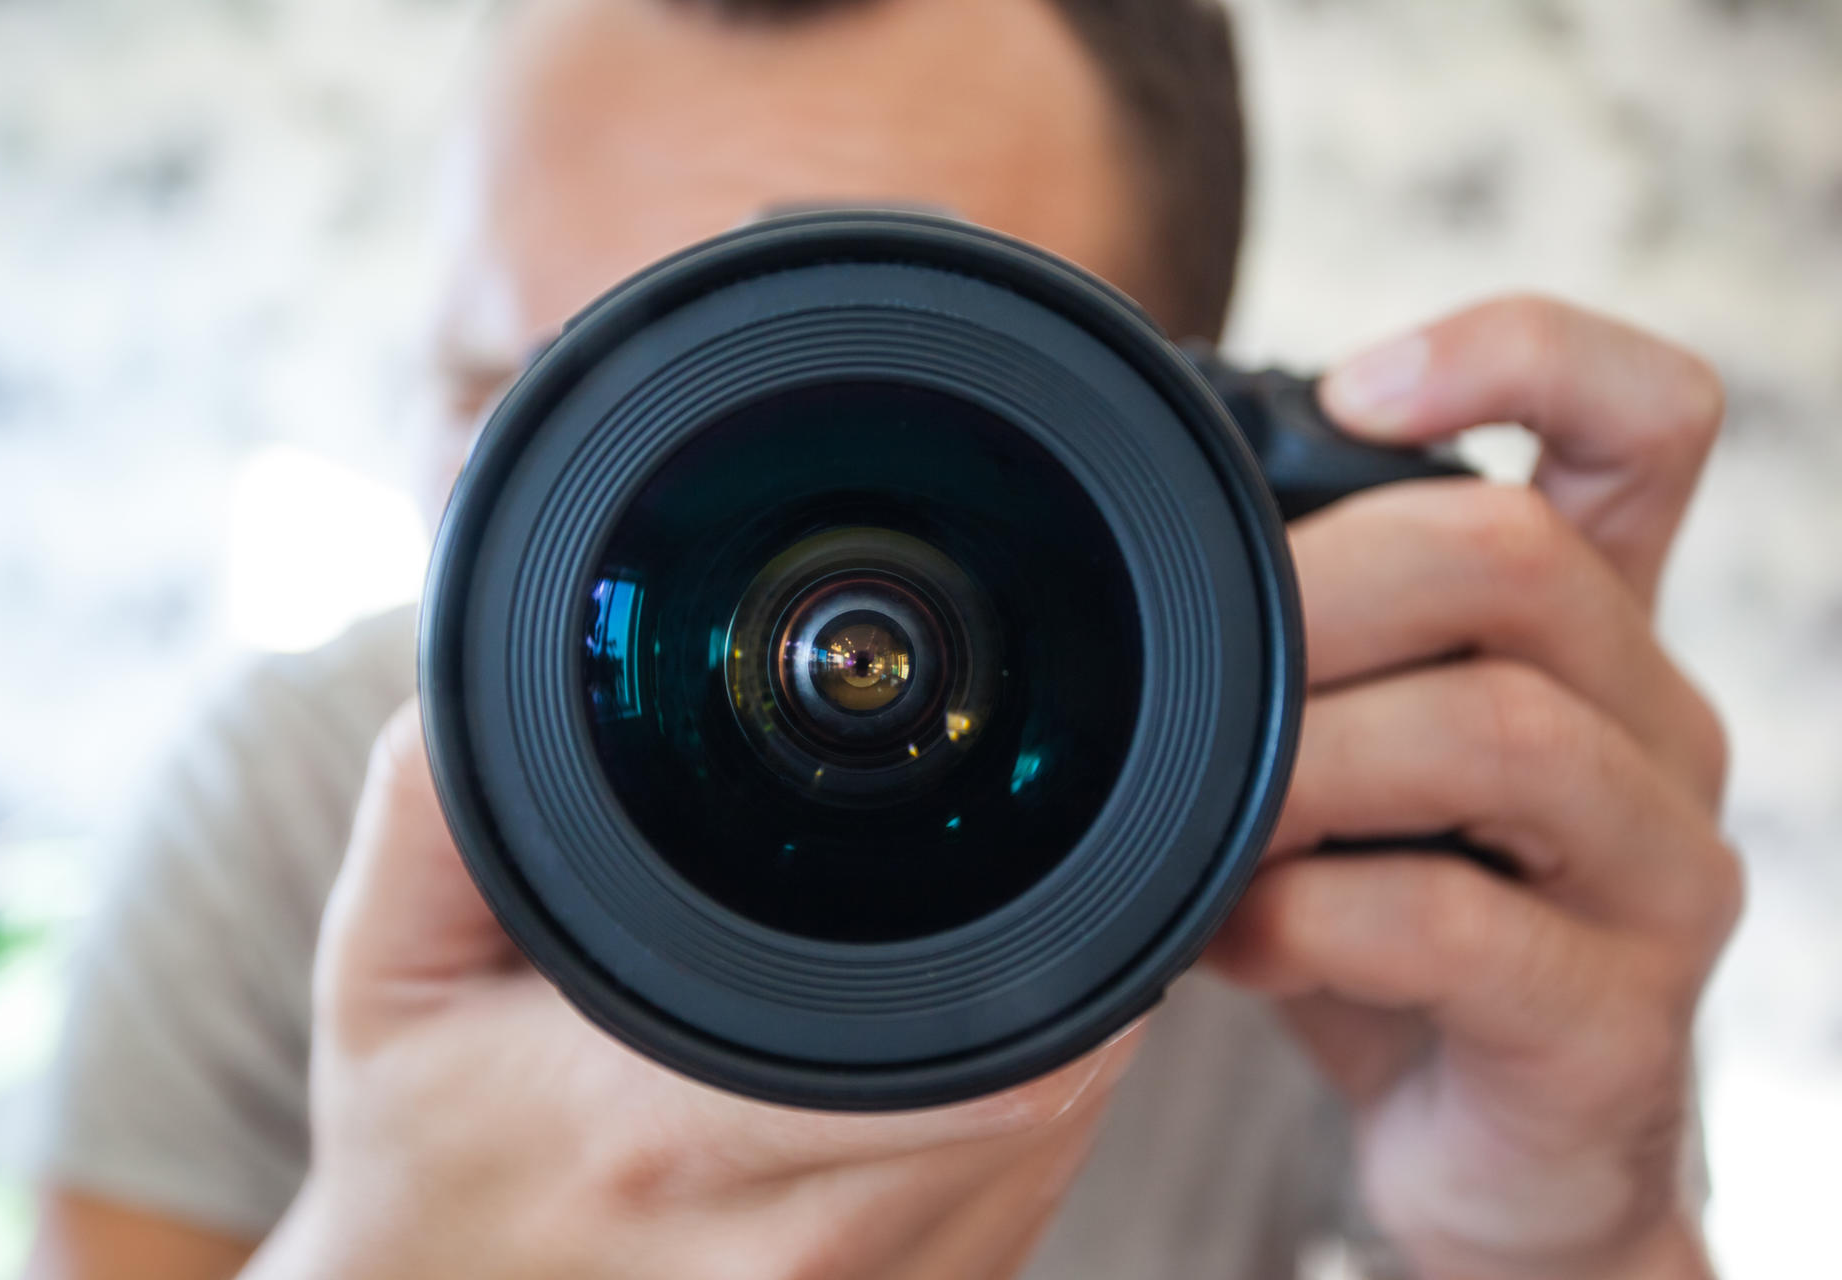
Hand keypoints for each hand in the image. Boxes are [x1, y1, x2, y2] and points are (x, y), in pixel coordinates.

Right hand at [241, 708, 1140, 1279]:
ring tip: (939, 956)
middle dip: (1039, 960)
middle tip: (978, 869)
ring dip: (1038, 1034)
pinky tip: (932, 1058)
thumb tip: (530, 655)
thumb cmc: (422, 1124)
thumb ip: (444, 799)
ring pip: (1053, 1149)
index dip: (1038, 941)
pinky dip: (1015, 1114)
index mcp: (668, 1141)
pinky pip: (1024, 1203)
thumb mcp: (391, 954)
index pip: (968, 1064)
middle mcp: (787, 1255)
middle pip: (1042, 1090)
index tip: (1020, 843)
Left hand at [1208, 297, 1739, 1277]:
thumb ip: (1293, 653)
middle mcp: (1654, 723)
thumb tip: (1116, 543)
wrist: (1496, 1147)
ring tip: (1211, 811)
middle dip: (1319, 589)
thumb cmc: (1398, 919)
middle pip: (1522, 559)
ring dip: (1305, 758)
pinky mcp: (1614, 1015)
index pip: (1646, 420)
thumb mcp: (1352, 754)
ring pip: (1500, 732)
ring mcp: (1658, 870)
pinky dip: (1302, 918)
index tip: (1356, 389)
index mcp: (1594, 629)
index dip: (1522, 356)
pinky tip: (1230, 939)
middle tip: (1198, 658)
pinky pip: (1451, 925)